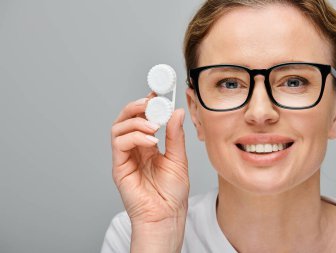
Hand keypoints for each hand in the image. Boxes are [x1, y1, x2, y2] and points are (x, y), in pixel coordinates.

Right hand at [111, 93, 188, 225]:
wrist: (166, 215)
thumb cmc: (171, 193)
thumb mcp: (178, 159)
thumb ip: (175, 136)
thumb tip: (176, 112)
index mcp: (148, 145)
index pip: (143, 119)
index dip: (148, 104)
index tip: (158, 93)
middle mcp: (135, 148)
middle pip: (126, 119)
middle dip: (137, 107)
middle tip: (151, 103)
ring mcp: (125, 156)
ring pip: (119, 127)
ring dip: (136, 121)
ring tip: (154, 126)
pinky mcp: (119, 166)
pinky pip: (119, 143)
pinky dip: (134, 136)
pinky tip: (150, 141)